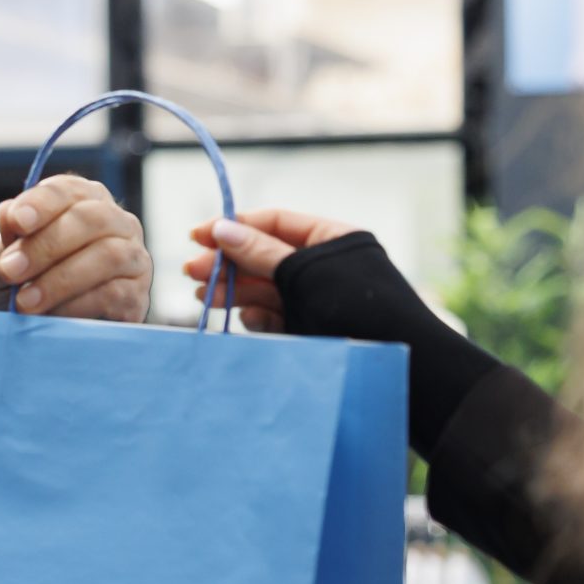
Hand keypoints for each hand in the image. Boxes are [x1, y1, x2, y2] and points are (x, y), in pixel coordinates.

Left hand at [0, 174, 151, 320]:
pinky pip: (114, 294)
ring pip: (107, 255)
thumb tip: (8, 213)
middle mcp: (116, 223)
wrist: (47, 335)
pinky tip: (53, 316)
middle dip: (46, 245)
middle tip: (10, 270)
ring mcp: (133, 258)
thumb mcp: (4, 264)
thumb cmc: (27, 287)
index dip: (42, 203)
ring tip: (25, 302)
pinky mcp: (137, 296)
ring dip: (61, 279)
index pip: (67, 190)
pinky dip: (78, 305)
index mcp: (83, 202)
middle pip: (91, 219)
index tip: (16, 222)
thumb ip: (4, 241)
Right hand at [181, 208, 362, 334]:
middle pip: (264, 256)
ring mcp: (314, 299)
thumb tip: (221, 229)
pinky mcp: (308, 329)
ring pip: (265, 289)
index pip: (274, 223)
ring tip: (204, 296)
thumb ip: (260, 252)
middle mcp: (320, 265)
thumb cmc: (355, 306)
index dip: (235, 227)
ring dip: (234, 291)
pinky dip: (256, 317)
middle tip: (192, 272)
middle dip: (228, 263)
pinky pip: (274, 317)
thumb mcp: (304, 271)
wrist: (391, 359)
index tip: (197, 236)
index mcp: (329, 239)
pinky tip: (243, 318)